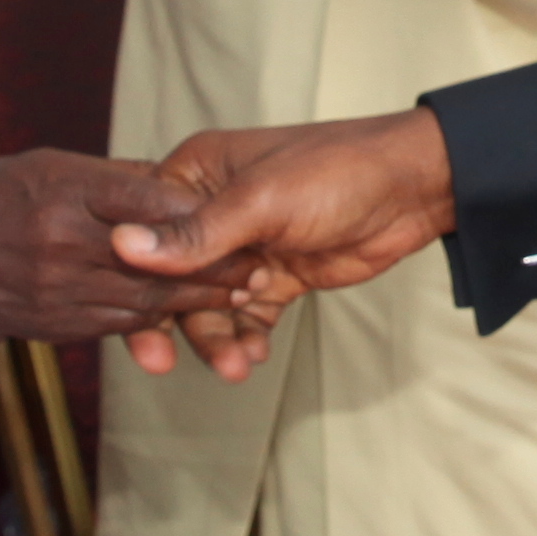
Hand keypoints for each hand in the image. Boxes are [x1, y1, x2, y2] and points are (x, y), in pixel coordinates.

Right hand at [0, 148, 233, 350]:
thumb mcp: (47, 164)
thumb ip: (110, 177)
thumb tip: (171, 182)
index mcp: (64, 190)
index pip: (150, 201)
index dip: (203, 213)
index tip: (243, 215)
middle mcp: (62, 241)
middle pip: (158, 258)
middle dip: (214, 265)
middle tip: (260, 264)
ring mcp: (56, 289)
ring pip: (144, 300)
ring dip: (196, 300)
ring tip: (239, 295)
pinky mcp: (52, 325)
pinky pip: (116, 324)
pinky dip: (155, 320)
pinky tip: (184, 314)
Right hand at [107, 113, 456, 377]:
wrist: (412, 191)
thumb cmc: (337, 170)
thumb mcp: (260, 201)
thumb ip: (196, 234)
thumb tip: (124, 247)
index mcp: (195, 174)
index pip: (144, 230)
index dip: (134, 276)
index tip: (130, 317)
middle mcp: (211, 211)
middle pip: (172, 276)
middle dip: (173, 319)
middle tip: (162, 363)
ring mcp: (244, 248)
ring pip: (208, 305)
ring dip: (215, 337)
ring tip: (233, 365)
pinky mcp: (274, 277)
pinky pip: (245, 318)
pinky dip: (244, 339)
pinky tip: (251, 356)